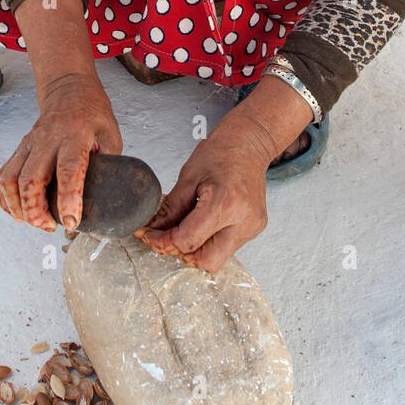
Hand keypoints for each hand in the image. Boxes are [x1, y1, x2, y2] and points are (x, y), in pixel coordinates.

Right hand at [0, 72, 122, 231]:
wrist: (69, 90)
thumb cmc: (93, 115)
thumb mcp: (111, 136)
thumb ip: (108, 166)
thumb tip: (106, 200)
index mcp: (76, 135)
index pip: (69, 169)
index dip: (68, 198)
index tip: (71, 221)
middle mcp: (48, 139)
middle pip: (31, 179)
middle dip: (36, 211)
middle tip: (51, 226)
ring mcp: (29, 144)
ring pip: (11, 179)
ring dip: (19, 208)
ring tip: (36, 222)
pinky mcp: (19, 148)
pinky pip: (3, 176)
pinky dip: (6, 199)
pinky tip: (18, 212)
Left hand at [134, 111, 274, 273]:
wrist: (250, 144)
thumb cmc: (221, 152)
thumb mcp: (188, 177)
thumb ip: (170, 208)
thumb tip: (153, 229)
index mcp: (225, 203)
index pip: (188, 241)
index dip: (163, 242)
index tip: (150, 235)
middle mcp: (243, 221)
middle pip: (206, 261)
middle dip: (181, 253)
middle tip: (166, 236)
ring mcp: (252, 227)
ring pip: (217, 259)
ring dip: (195, 249)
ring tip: (184, 227)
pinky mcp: (254, 229)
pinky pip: (226, 248)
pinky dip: (208, 242)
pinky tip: (201, 223)